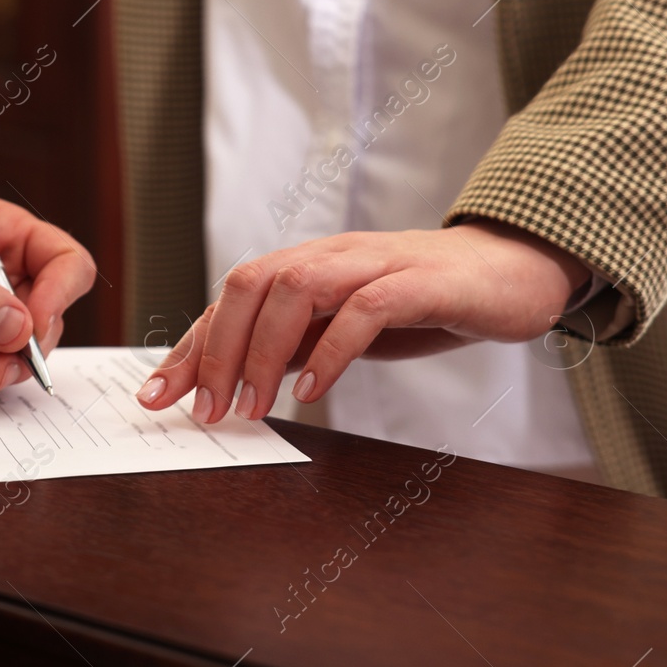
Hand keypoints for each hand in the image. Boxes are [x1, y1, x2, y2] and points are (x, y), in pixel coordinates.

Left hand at [135, 220, 588, 422]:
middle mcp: (329, 256)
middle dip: (215, 349)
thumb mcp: (342, 328)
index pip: (229, 300)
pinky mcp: (418, 281)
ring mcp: (372, 263)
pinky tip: (314, 390)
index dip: (189, 346)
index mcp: (305, 266)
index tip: (157, 395)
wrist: (509, 271)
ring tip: (250, 406)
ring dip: (263, 350)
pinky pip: (363, 308)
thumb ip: (293, 344)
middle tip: (205, 411)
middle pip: (248, 285)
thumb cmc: (422, 301)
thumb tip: (234, 378)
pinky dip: (332, 349)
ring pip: (294, 289)